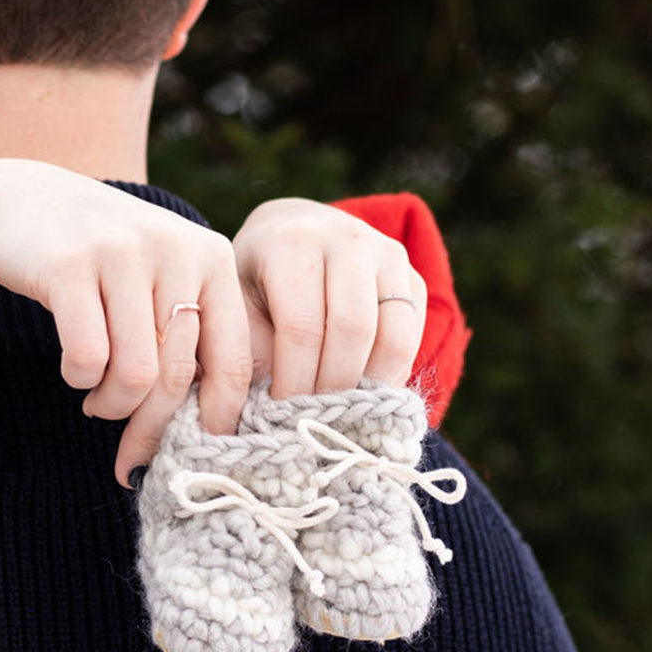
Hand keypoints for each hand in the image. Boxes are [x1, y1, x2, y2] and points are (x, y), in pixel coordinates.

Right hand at [0, 160, 253, 486]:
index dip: (217, 423)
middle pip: (178, 376)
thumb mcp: (160, 280)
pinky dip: (78, 378)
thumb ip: (191, 338)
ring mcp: (122, 254)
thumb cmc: (101, 261)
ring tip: (97, 399)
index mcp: (212, 258)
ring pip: (135, 373)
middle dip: (151, 427)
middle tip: (128, 448)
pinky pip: (87, 356)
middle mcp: (176, 250)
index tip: (196, 457)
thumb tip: (212, 436)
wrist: (22, 200)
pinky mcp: (68, 265)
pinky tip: (73, 369)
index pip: (234, 362)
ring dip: (112, 404)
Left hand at [231, 198, 426, 397]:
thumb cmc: (257, 278)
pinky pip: (413, 337)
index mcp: (293, 242)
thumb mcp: (238, 304)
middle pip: (352, 330)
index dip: (294, 380)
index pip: (302, 326)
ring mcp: (388, 255)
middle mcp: (347, 240)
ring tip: (339, 413)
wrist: (292, 230)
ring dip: (368, 387)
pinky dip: (391, 376)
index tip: (281, 416)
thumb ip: (249, 350)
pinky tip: (363, 396)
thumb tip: (262, 412)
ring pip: (393, 336)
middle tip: (313, 420)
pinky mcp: (414, 277)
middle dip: (332, 387)